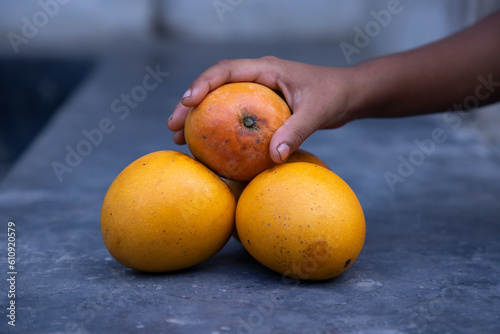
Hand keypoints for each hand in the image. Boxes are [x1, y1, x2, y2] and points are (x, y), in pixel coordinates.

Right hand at [167, 56, 357, 162]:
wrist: (347, 95)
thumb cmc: (333, 96)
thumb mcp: (317, 112)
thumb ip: (296, 131)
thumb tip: (274, 158)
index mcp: (265, 69)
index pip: (226, 70)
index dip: (203, 84)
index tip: (187, 102)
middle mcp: (256, 77)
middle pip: (214, 86)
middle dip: (190, 105)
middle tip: (173, 127)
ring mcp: (257, 91)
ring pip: (220, 101)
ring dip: (199, 117)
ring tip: (180, 138)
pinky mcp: (261, 106)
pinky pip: (233, 114)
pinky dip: (219, 127)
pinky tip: (210, 147)